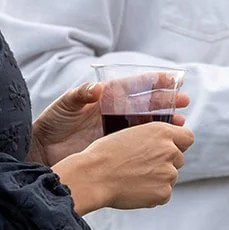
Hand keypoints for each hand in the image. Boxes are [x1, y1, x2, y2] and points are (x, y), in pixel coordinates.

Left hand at [31, 79, 190, 165]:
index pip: (134, 85)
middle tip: (184, 102)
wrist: (44, 149)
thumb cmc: (53, 123)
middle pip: (146, 104)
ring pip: (147, 124)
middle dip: (167, 101)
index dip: (154, 82)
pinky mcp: (117, 148)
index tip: (172, 80)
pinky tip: (166, 146)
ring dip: (165, 123)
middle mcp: (115, 111)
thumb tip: (97, 89)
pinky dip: (153, 143)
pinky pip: (139, 144)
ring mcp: (117, 130)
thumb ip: (80, 95)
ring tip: (181, 124)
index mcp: (107, 96)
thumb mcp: (65, 106)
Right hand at [55, 122, 193, 212]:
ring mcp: (169, 173)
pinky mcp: (164, 193)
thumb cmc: (105, 154)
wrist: (93, 176)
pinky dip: (152, 194)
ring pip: (170, 177)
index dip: (179, 144)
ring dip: (157, 179)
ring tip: (133, 178)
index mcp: (161, 131)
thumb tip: (168, 147)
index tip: (170, 148)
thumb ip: (153, 138)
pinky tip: (133, 189)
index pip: (187, 137)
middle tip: (141, 166)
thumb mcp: (131, 133)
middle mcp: (170, 150)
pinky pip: (163, 194)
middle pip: (179, 159)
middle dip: (165, 163)